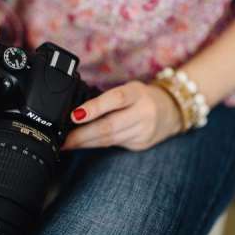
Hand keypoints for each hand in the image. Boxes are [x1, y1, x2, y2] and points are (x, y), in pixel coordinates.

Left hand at [62, 81, 181, 150]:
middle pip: (109, 126)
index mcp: (137, 93)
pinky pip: (113, 145)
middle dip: (82, 135)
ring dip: (85, 143)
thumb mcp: (128, 89)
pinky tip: (82, 145)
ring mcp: (143, 131)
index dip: (95, 108)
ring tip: (66, 144)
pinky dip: (95, 145)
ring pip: (109, 140)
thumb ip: (106, 98)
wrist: (171, 111)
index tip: (75, 115)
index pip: (115, 99)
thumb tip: (73, 109)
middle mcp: (143, 112)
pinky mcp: (140, 144)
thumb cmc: (140, 98)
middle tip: (63, 139)